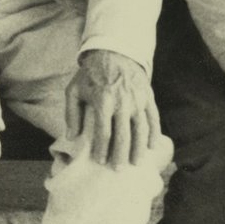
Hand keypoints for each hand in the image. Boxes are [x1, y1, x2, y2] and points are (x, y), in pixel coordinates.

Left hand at [66, 49, 161, 168]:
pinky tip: (151, 147)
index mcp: (103, 101)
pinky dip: (154, 134)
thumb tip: (71, 137)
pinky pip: (154, 119)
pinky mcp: (148, 97)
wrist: (113, 53)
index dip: (102, 150)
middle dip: (120, 156)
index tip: (100, 162)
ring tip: (135, 163)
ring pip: (141, 130)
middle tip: (118, 170)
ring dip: (139, 149)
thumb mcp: (74, 90)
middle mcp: (122, 102)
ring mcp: (138, 100)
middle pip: (123, 136)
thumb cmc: (90, 75)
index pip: (103, 133)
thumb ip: (71, 114)